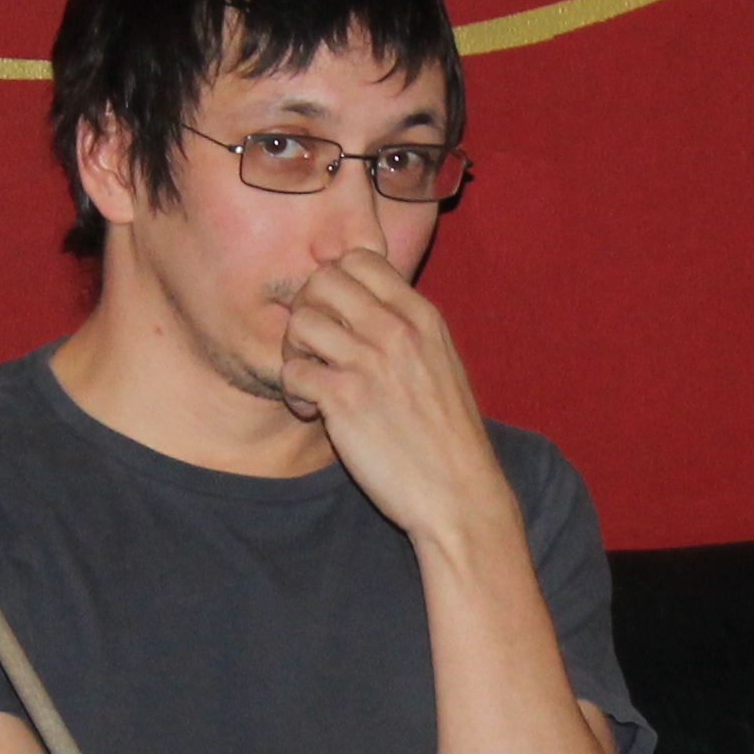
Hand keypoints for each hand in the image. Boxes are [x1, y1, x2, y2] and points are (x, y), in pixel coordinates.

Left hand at [275, 250, 512, 551]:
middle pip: (320, 280)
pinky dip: (295, 394)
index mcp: (422, 316)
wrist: (460, 494)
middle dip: (307, 311)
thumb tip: (362, 305)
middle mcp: (396, 330)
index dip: (335, 284)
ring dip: (295, 353)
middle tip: (315, 349)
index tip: (338, 319)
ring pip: (300, 322)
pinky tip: (316, 415)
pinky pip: (293, 373)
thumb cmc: (449, 438)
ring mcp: (369, 362)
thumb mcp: (442, 365)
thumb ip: (407, 330)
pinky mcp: (345, 399)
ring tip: (313, 384)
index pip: (359, 259)